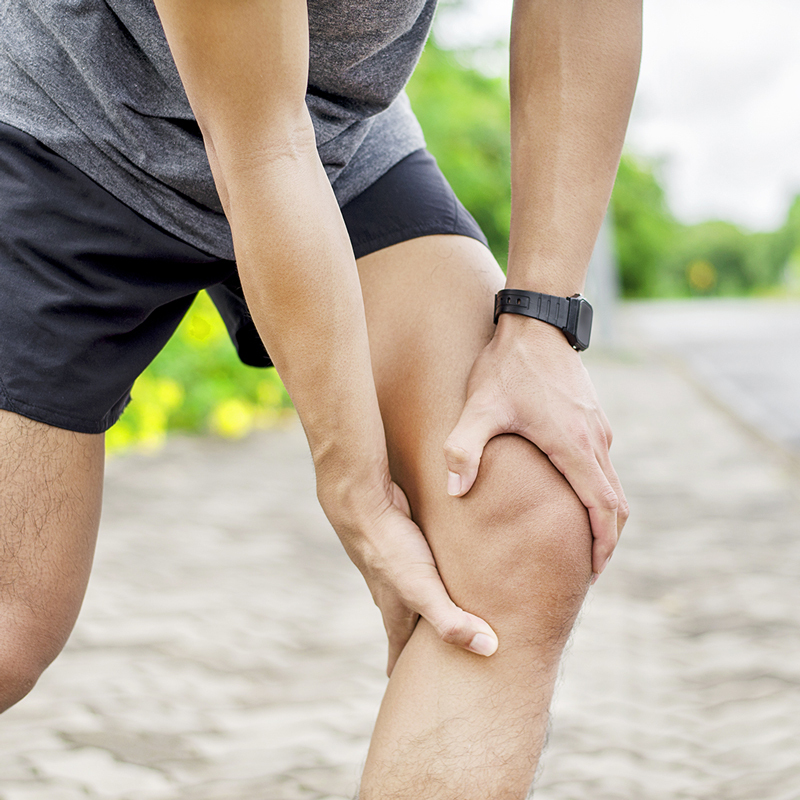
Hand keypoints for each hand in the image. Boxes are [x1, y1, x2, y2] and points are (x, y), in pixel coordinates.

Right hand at [320, 478, 498, 675]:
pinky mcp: (406, 540)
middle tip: (428, 659)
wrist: (361, 500)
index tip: (409, 690)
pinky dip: (434, 572)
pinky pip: (422, 563)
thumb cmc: (389, 547)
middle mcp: (393, 591)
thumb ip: (452, 621)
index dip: (405, 670)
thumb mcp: (422, 589)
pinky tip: (445, 563)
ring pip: (414, 592)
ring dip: (426, 605)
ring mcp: (396, 564)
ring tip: (441, 612)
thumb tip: (489, 649)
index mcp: (396, 611)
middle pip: (407, 624)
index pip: (399, 650)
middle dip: (416, 642)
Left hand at [443, 315, 627, 577]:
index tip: (592, 572)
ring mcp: (597, 427)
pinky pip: (604, 464)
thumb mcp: (479, 409)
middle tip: (587, 568)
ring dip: (603, 515)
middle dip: (606, 539)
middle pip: (617, 504)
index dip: (600, 544)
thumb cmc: (506, 367)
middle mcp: (594, 440)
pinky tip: (574, 496)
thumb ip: (463, 450)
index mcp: (573, 446)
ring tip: (582, 540)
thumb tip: (455, 492)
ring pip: (612, 483)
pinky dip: (598, 491)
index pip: (602, 508)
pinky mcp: (591, 417)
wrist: (535, 322)